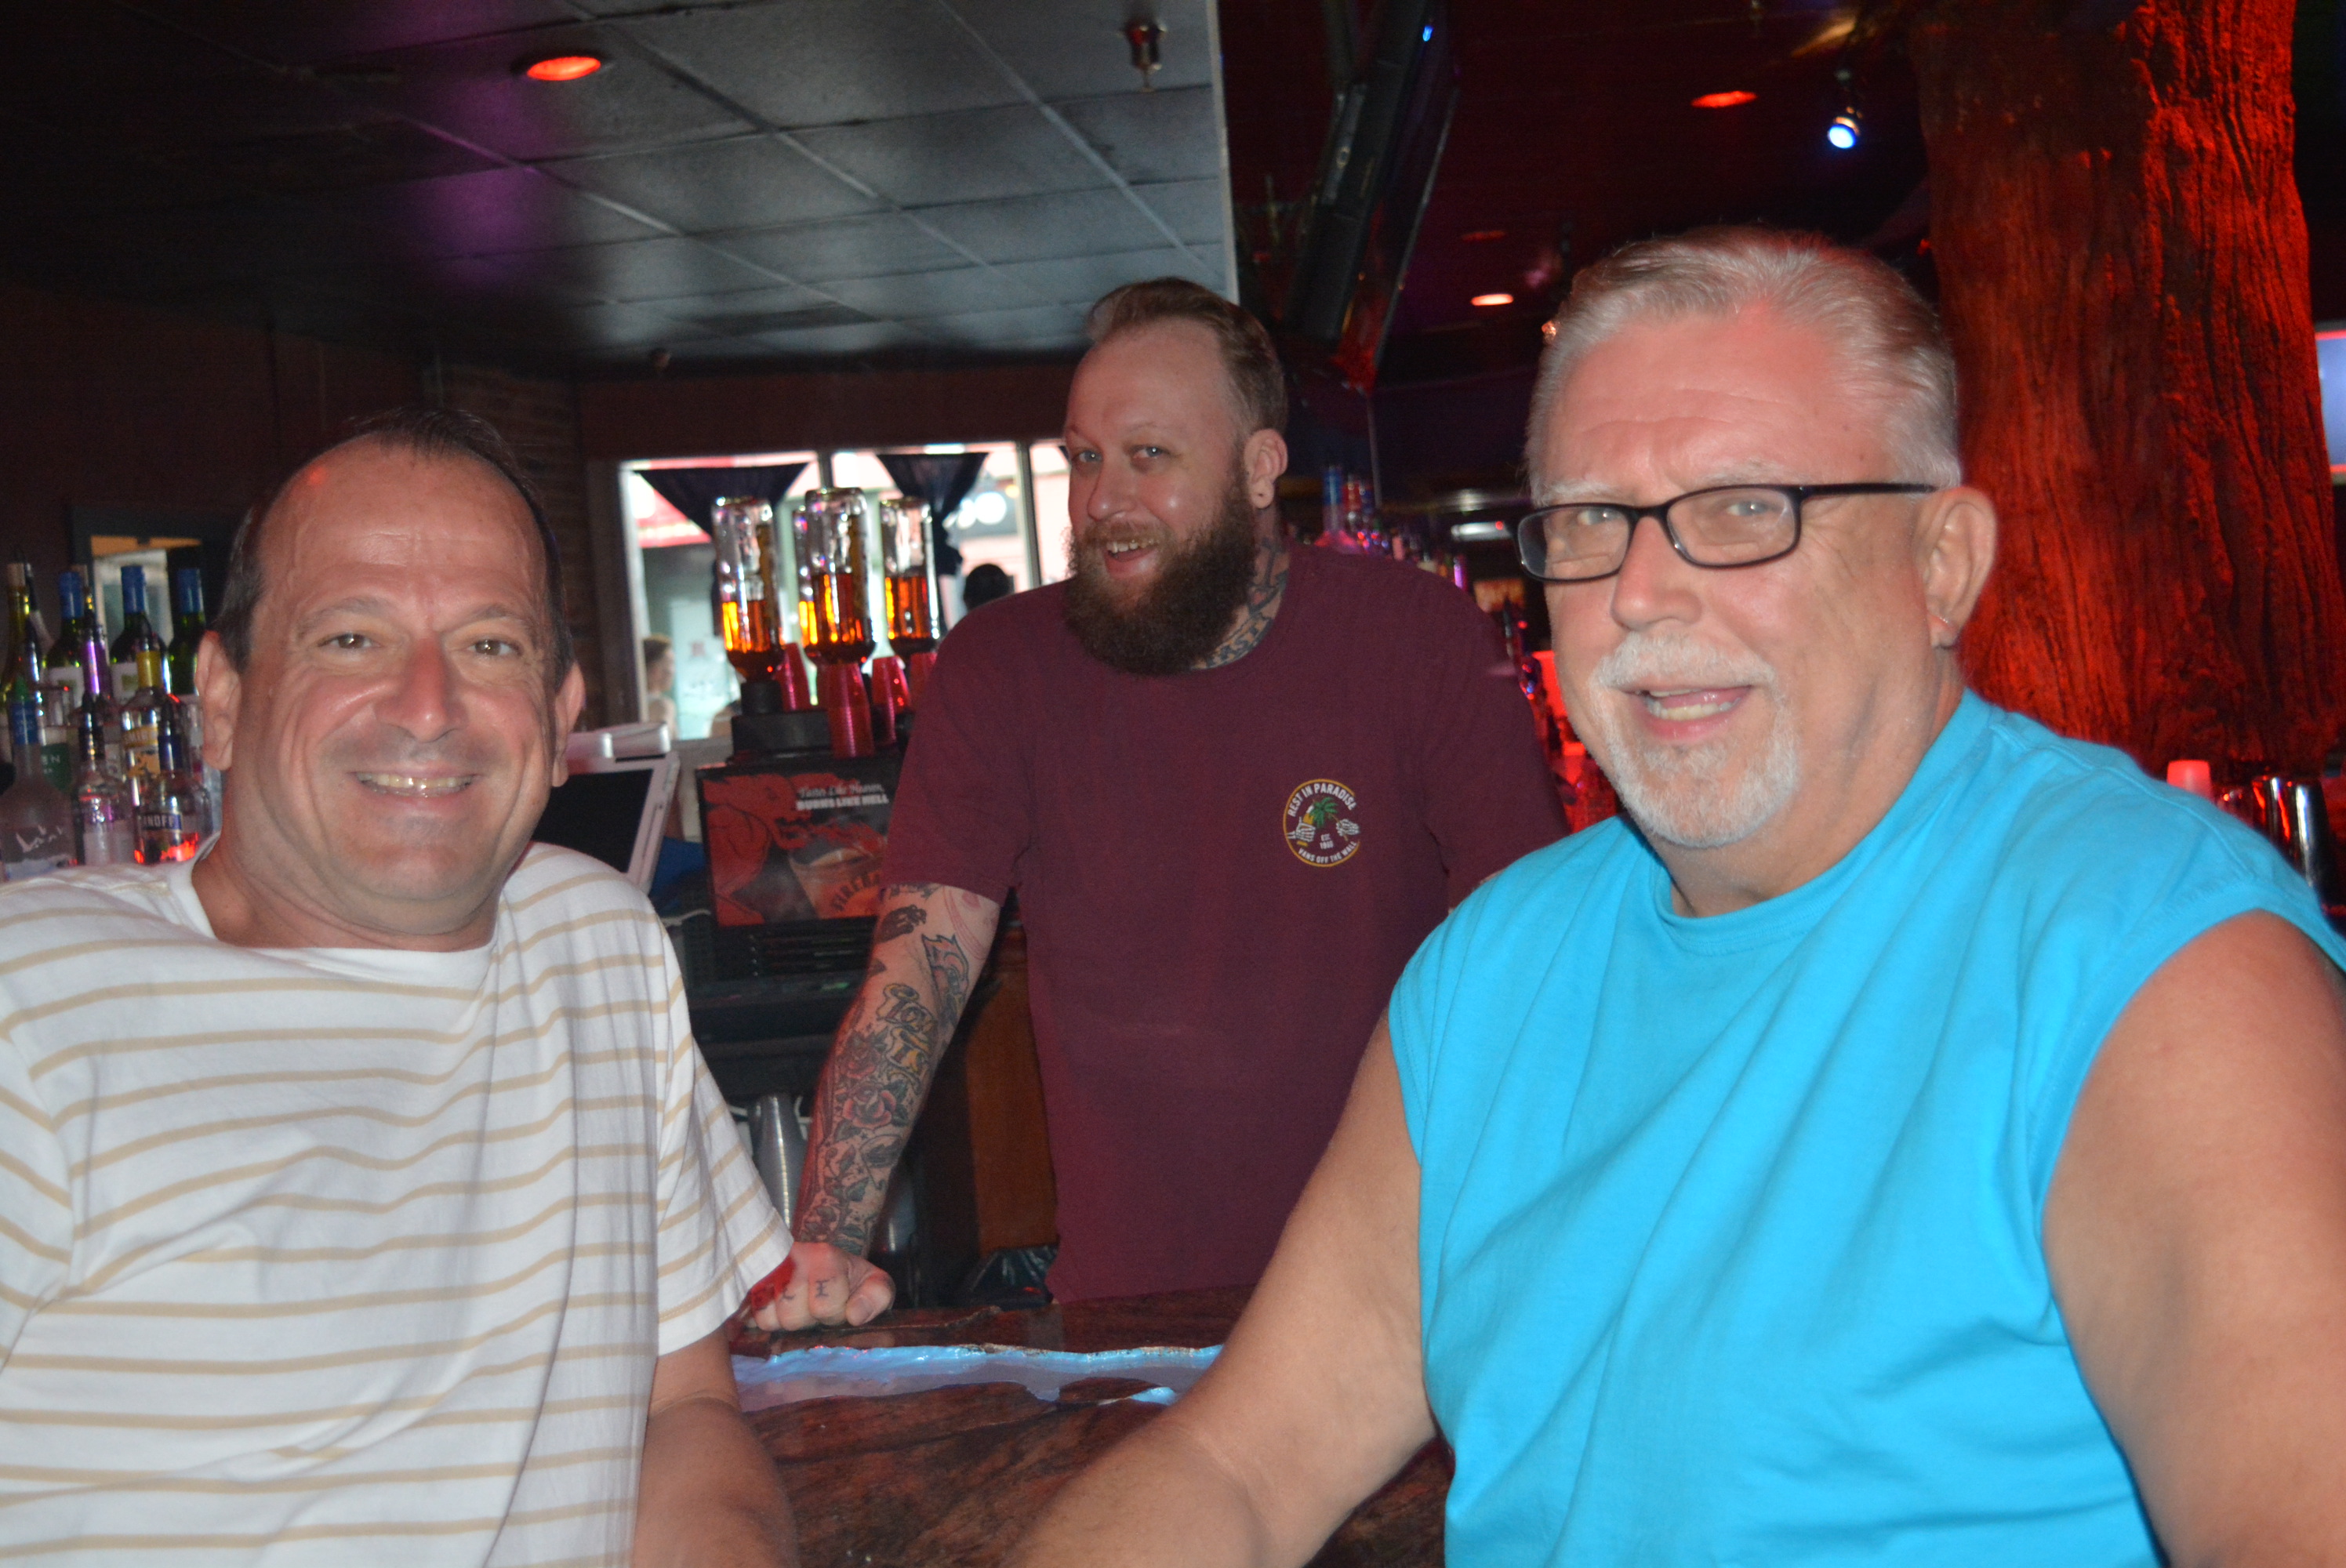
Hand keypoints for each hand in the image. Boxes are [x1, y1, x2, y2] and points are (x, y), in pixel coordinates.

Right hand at [747, 1240, 894, 1329]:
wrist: (822, 1265)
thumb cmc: (850, 1280)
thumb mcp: (874, 1284)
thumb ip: (877, 1296)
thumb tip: (855, 1315)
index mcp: (825, 1256)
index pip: (824, 1305)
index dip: (835, 1313)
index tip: (840, 1305)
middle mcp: (790, 1259)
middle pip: (792, 1315)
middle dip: (808, 1320)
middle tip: (816, 1309)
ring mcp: (765, 1270)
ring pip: (769, 1319)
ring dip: (786, 1322)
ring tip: (798, 1308)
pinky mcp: (748, 1285)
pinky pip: (751, 1318)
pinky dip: (765, 1322)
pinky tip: (779, 1312)